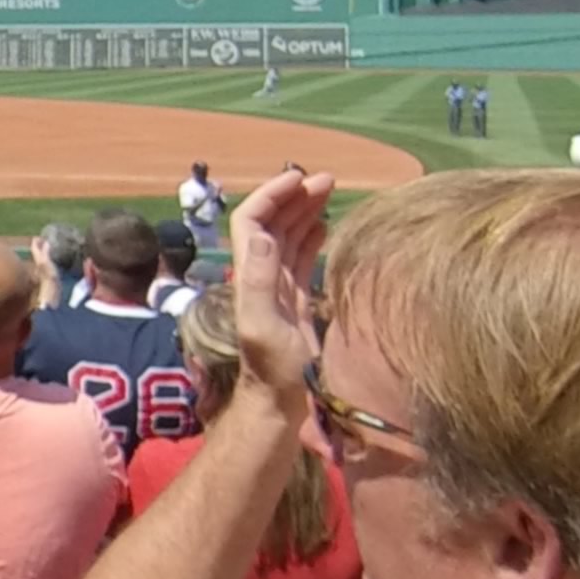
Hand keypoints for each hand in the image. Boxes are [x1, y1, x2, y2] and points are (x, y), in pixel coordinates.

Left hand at [229, 166, 336, 409]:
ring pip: (288, 236)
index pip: (252, 220)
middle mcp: (261, 274)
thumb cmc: (273, 370)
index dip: (271, 194)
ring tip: (329, 192)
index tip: (300, 178)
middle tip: (326, 180)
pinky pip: (300, 257)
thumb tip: (260, 234)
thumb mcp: (262, 325)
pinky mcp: (295, 299)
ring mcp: (279, 286)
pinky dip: (311, 235)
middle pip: (272, 222)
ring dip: (304, 211)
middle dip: (293, 196)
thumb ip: (259, 280)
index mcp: (250, 274)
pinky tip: (325, 224)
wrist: (281, 401)